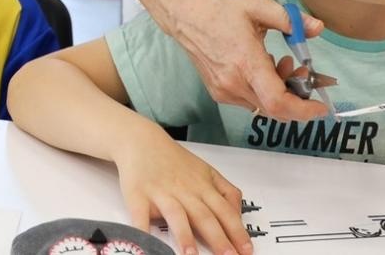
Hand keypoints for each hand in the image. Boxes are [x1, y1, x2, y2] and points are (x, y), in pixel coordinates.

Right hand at [113, 128, 251, 254]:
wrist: (141, 140)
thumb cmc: (174, 160)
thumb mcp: (207, 171)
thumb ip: (225, 193)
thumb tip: (240, 217)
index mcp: (203, 186)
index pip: (225, 211)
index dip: (237, 232)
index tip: (247, 250)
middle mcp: (185, 191)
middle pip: (204, 216)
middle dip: (218, 239)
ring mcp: (161, 193)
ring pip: (176, 216)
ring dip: (185, 237)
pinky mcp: (138, 196)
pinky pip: (140, 216)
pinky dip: (142, 232)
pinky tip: (145, 245)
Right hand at [156, 0, 327, 120]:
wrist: (185, 14)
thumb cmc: (220, 9)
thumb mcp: (259, 6)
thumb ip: (291, 20)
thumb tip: (318, 28)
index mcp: (246, 62)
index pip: (278, 102)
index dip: (303, 110)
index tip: (320, 106)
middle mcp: (234, 83)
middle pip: (275, 109)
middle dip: (296, 97)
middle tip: (301, 71)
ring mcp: (224, 91)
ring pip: (263, 106)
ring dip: (280, 92)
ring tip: (279, 63)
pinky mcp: (218, 93)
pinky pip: (250, 101)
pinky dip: (264, 91)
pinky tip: (261, 68)